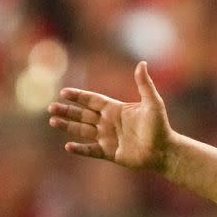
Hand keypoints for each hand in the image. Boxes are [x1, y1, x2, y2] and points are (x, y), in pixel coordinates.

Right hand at [48, 61, 172, 171]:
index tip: (64, 92)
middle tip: (51, 108)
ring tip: (53, 121)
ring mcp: (108, 138)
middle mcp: (109, 123)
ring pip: (83, 131)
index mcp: (116, 110)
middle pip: (83, 115)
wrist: (164, 151)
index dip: (79, 96)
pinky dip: (80, 149)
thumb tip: (142, 63)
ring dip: (68, 126)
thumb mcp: (153, 103)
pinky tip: (68, 146)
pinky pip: (91, 150)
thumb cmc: (160, 126)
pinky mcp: (110, 153)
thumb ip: (145, 84)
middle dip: (67, 111)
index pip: (93, 101)